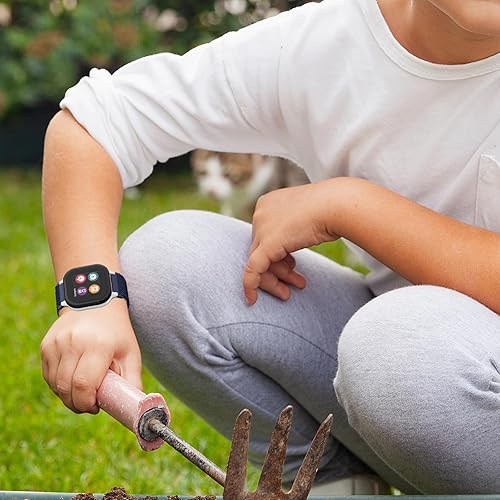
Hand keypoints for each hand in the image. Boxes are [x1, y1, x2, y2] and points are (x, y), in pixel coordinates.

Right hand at [40, 299, 141, 413]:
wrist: (96, 302)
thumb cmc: (116, 332)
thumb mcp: (130, 353)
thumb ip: (132, 381)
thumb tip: (133, 407)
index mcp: (98, 345)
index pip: (84, 385)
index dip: (87, 403)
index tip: (96, 407)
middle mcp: (73, 343)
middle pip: (67, 388)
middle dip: (77, 404)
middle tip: (90, 404)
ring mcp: (56, 343)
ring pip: (55, 385)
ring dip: (67, 396)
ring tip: (83, 391)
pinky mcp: (46, 345)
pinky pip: (48, 376)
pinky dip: (59, 385)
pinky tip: (72, 380)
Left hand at [243, 180, 339, 303]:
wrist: (338, 204)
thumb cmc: (332, 208)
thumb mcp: (308, 216)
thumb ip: (294, 228)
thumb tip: (291, 245)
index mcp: (268, 203)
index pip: (265, 236)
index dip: (278, 256)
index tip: (292, 267)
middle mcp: (260, 213)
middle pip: (261, 250)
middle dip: (277, 270)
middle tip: (292, 284)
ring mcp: (262, 228)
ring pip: (258, 261)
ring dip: (275, 279)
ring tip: (289, 292)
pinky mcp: (267, 244)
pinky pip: (253, 269)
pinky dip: (251, 285)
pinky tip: (252, 299)